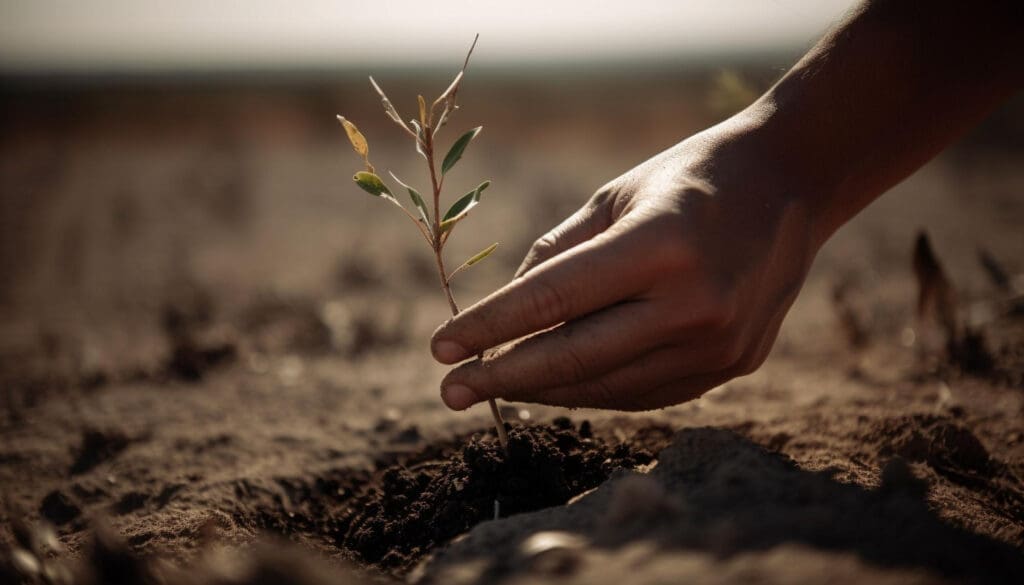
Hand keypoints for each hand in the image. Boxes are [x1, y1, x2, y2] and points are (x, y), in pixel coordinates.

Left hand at [431, 117, 817, 410]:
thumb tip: (507, 316)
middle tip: (449, 391)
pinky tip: (558, 383)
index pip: (551, 301)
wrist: (791, 186)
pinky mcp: (734, 365)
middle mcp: (694, 303)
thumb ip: (557, 257)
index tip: (439, 349)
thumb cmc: (687, 179)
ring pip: (606, 386)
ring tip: (496, 384)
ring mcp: (719, 344)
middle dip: (502, 377)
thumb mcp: (614, 197)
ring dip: (543, 389)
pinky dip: (594, 389)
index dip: (488, 329)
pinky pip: (644, 392)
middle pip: (574, 359)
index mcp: (660, 245)